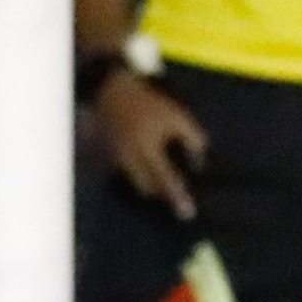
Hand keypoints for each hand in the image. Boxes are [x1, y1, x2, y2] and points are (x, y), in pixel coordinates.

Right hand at [95, 68, 207, 219]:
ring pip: (133, 183)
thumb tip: (199, 164)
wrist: (110, 88)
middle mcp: (126, 156)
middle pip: (147, 189)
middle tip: (177, 195)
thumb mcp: (178, 116)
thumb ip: (193, 140)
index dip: (177, 197)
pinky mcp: (103, 155)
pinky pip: (120, 174)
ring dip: (148, 186)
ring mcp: (111, 157)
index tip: (189, 213)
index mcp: (145, 147)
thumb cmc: (149, 102)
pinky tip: (143, 169)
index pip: (165, 179)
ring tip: (160, 180)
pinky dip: (134, 175)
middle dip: (162, 194)